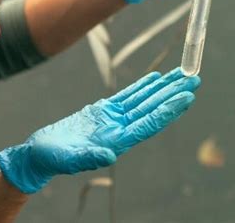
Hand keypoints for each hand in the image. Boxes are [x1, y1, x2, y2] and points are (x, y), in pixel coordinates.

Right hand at [0, 67, 200, 193]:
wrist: (40, 153)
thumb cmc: (52, 158)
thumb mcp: (69, 159)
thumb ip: (90, 157)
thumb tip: (111, 155)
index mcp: (116, 141)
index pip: (149, 123)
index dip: (168, 109)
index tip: (186, 96)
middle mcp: (120, 129)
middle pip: (152, 108)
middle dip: (173, 93)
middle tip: (193, 78)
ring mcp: (113, 119)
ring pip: (143, 100)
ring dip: (162, 88)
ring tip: (180, 75)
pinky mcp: (103, 111)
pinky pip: (127, 96)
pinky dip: (141, 87)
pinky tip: (154, 79)